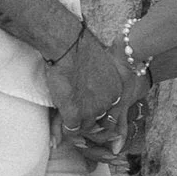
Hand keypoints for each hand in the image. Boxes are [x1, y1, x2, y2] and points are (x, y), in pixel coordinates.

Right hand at [48, 23, 128, 144]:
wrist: (69, 46)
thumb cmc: (80, 49)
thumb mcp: (101, 67)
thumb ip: (101, 82)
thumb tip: (92, 88)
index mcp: (116, 91)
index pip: (109, 112)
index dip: (95, 112)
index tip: (84, 108)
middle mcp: (108, 103)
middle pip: (98, 122)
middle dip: (86, 122)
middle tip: (74, 117)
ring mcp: (92, 111)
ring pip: (84, 128)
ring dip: (74, 124)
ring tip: (65, 115)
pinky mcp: (75, 114)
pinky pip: (70, 129)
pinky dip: (64, 127)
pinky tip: (60, 116)